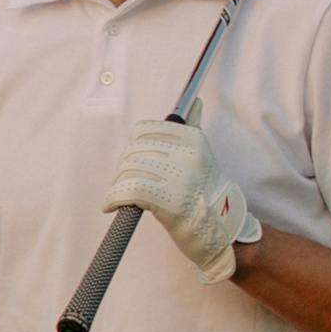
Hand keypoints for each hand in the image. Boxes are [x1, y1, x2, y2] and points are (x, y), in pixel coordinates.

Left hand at [95, 119, 263, 282]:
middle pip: (133, 152)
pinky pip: (128, 191)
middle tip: (125, 183)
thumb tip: (194, 102)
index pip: (143, 131)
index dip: (131, 147)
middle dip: (123, 168)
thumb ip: (192, 129)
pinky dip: (113, 198)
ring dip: (118, 185)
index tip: (133, 160)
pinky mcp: (168, 200)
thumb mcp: (202, 157)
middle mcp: (187, 155)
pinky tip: (111, 205)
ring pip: (128, 170)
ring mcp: (179, 177)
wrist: (220, 229)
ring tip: (121, 196)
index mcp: (193, 139)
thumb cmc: (205, 192)